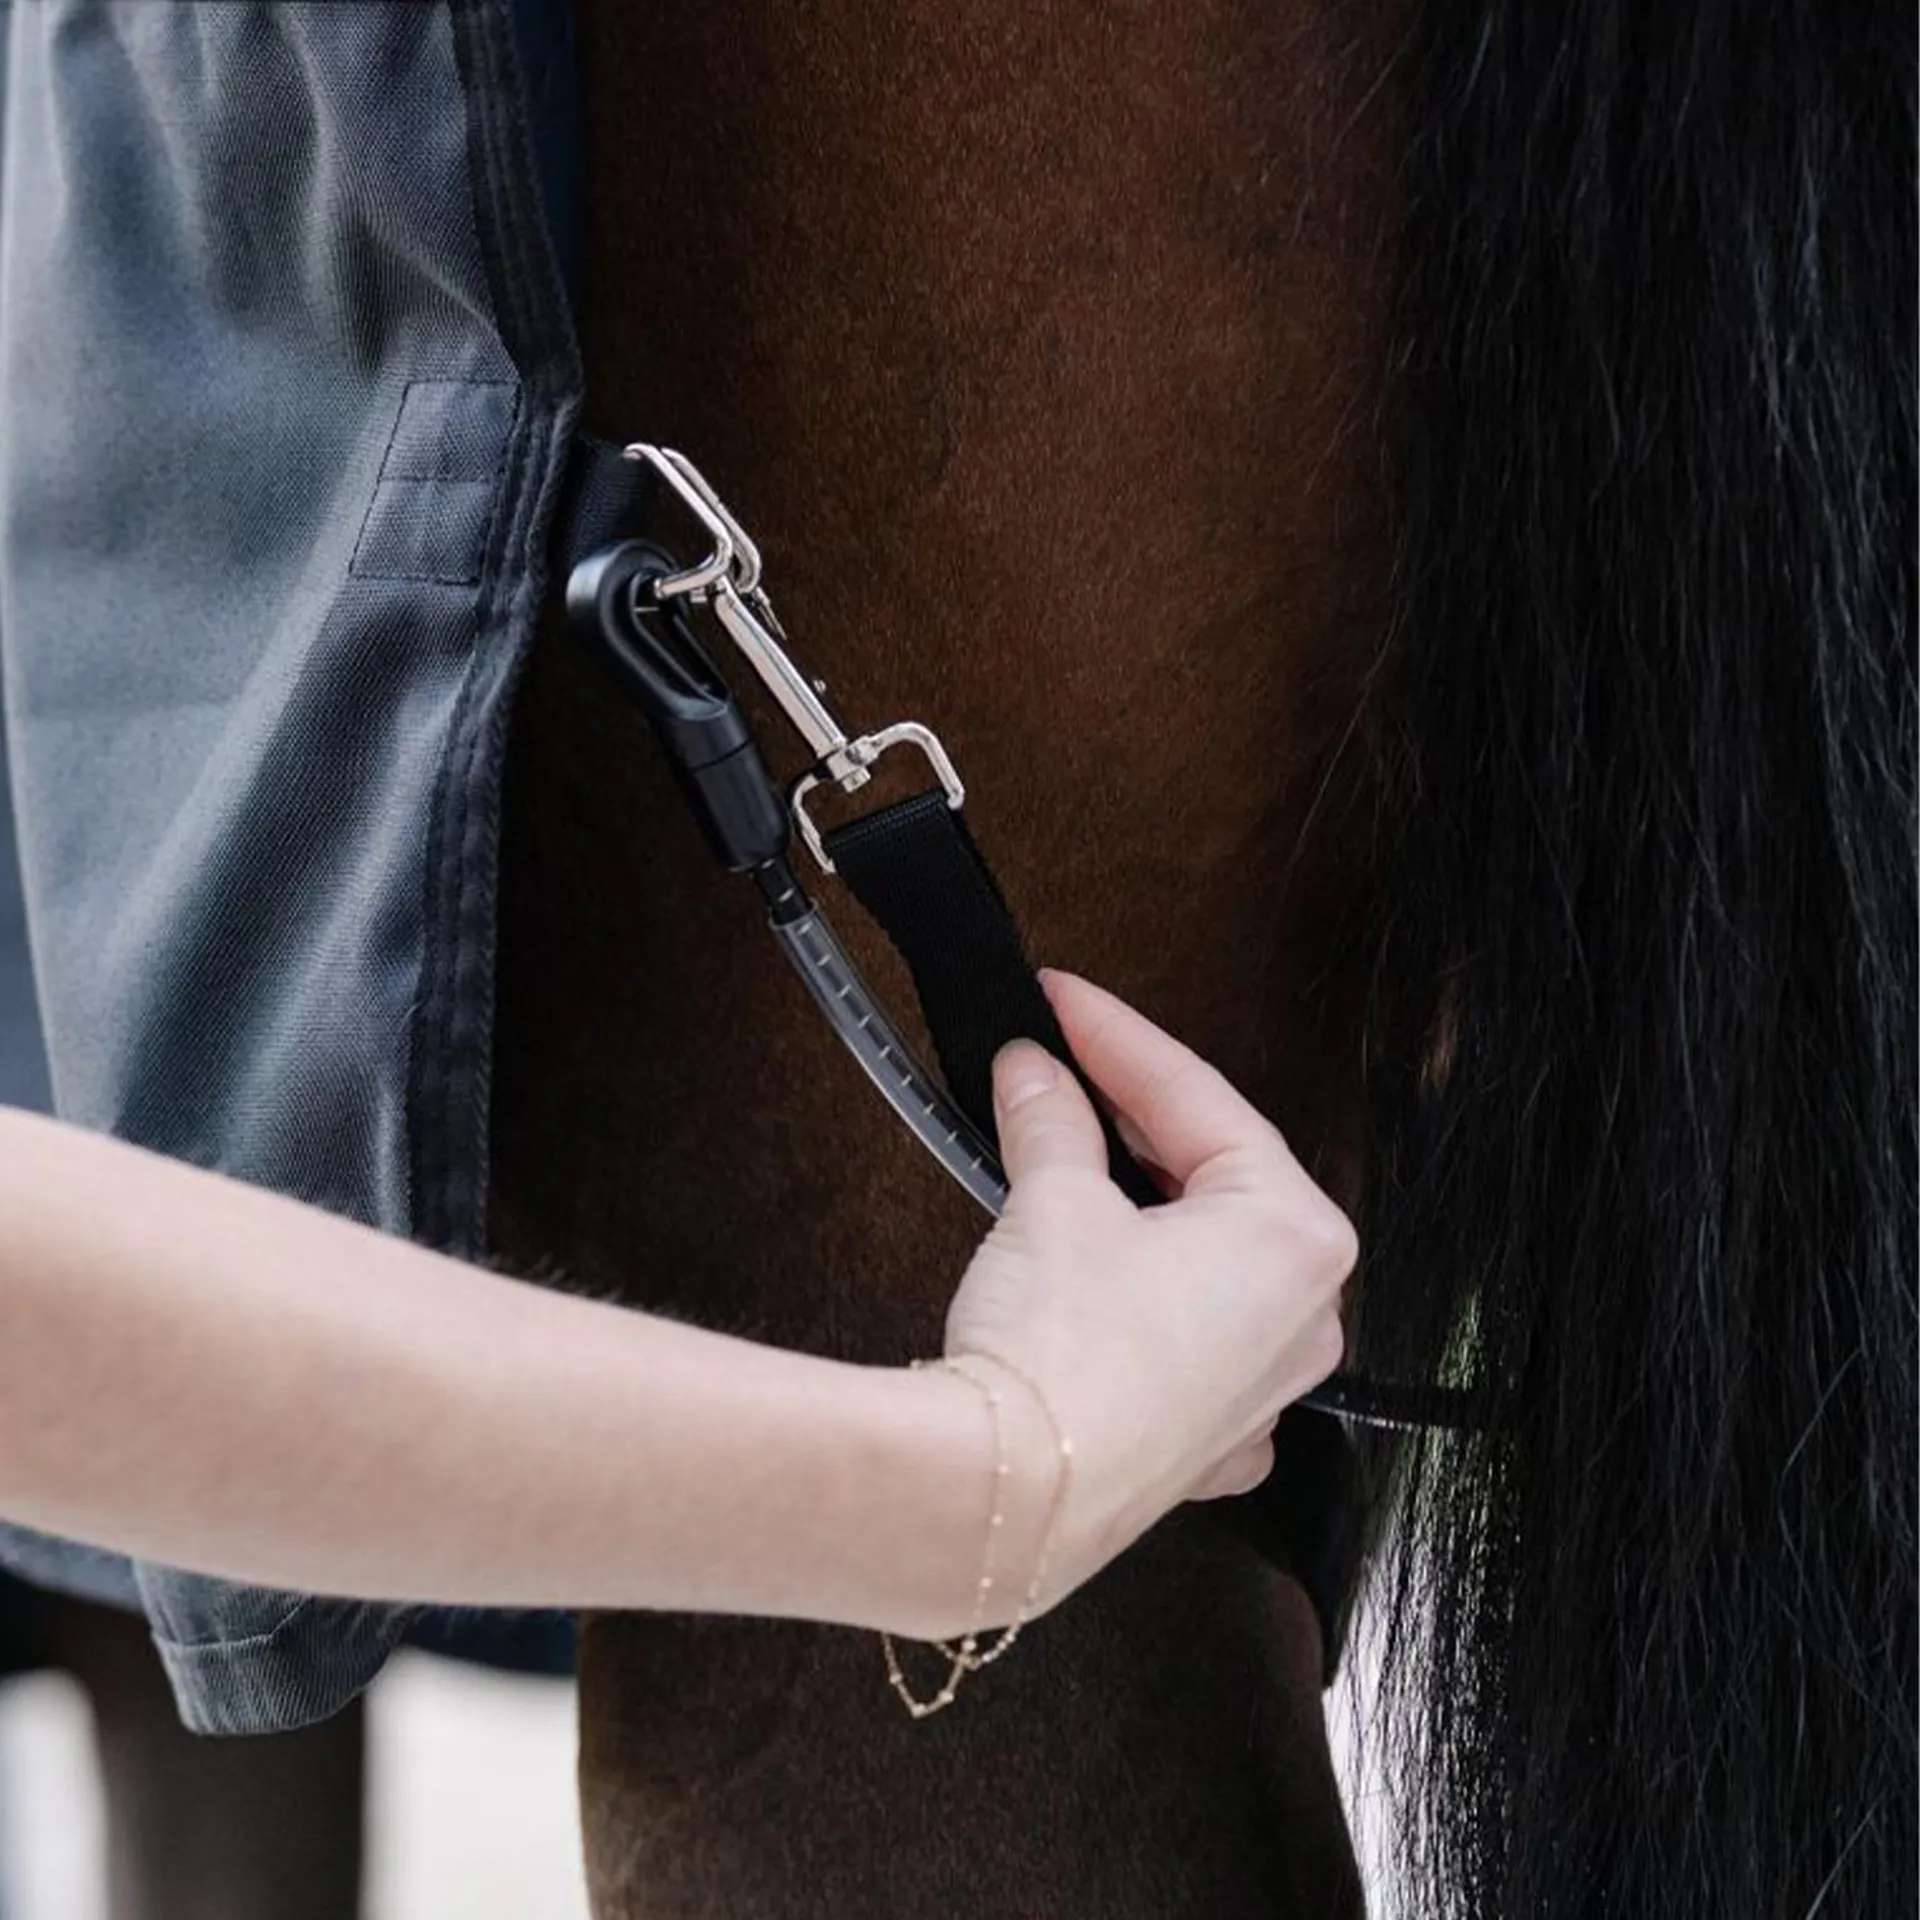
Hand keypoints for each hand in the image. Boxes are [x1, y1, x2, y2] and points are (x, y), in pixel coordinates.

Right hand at [942, 970, 1354, 1612]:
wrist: (1005, 1497)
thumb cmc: (1056, 1357)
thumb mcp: (1053, 1202)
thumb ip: (1053, 1119)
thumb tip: (1035, 1072)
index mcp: (1294, 1237)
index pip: (1197, 1099)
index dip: (1116, 1036)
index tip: (1064, 1000)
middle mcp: (1304, 1314)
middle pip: (1214, 1175)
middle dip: (1131, 1117)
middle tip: (1062, 1060)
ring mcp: (1263, 1385)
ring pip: (1207, 1255)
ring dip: (1141, 1199)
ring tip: (1066, 1144)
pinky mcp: (1209, 1436)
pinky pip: (1191, 1336)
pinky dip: (1146, 1291)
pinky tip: (1098, 1267)